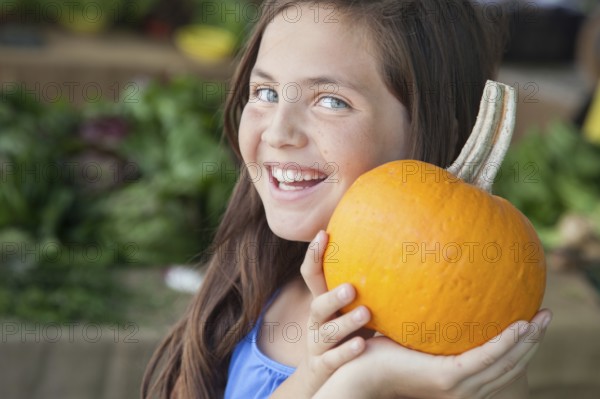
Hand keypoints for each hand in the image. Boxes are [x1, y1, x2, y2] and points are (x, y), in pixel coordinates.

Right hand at [280, 230, 371, 397]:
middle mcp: (317, 322)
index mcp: (322, 303)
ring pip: (327, 333)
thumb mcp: (350, 309)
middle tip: (351, 288)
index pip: (311, 275)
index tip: (323, 233)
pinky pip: (334, 359)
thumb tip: (394, 250)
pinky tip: (363, 345)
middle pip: (317, 306)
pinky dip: (347, 352)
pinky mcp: (324, 365)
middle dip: (332, 296)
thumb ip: (364, 287)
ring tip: (365, 314)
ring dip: (345, 323)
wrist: (329, 375)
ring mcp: (318, 344)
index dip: (314, 255)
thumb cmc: (349, 333)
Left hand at [315, 309, 551, 398]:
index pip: (497, 366)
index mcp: (457, 379)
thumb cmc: (378, 351)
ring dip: (528, 340)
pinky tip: (521, 324)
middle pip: (510, 366)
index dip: (519, 346)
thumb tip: (430, 284)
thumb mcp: (411, 333)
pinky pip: (486, 357)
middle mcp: (464, 387)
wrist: (357, 369)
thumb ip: (427, 319)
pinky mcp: (449, 376)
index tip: (531, 323)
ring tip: (543, 317)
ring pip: (506, 362)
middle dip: (532, 342)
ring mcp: (458, 384)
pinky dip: (507, 342)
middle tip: (546, 316)